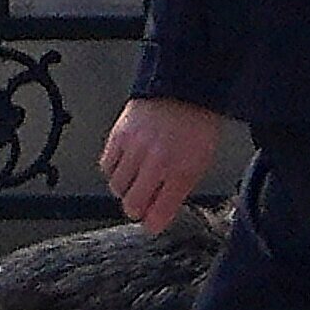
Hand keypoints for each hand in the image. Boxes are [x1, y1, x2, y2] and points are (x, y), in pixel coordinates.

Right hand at [100, 95, 231, 230]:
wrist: (184, 85)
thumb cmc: (197, 122)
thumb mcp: (202, 159)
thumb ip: (182, 187)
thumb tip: (163, 211)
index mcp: (182, 170)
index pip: (159, 213)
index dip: (153, 223)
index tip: (152, 224)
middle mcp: (157, 162)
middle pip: (132, 204)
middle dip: (137, 208)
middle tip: (141, 203)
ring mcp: (136, 149)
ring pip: (117, 187)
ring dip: (125, 188)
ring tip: (135, 179)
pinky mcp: (119, 136)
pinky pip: (106, 166)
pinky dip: (113, 169)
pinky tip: (125, 163)